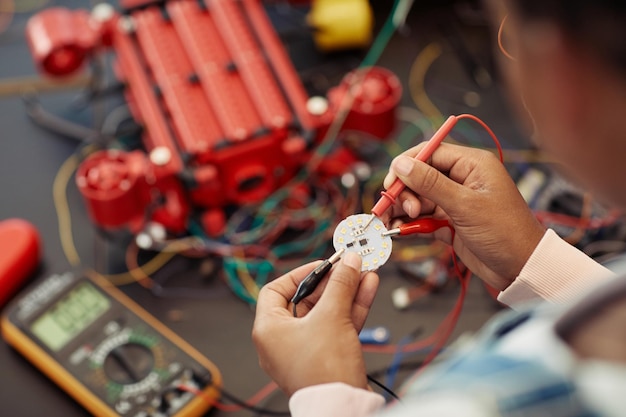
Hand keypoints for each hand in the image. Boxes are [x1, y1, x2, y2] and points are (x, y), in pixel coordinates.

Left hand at [252, 252, 378, 396]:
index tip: (322, 265)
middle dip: (332, 281)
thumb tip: (348, 263)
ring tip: (364, 273)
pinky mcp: (326, 357)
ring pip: (326, 312)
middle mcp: (283, 340)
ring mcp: (306, 349)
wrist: (342, 407)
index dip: (300, 274)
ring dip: (346, 291)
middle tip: (349, 267)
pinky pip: (337, 325)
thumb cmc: (323, 373)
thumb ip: (341, 285)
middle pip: (307, 299)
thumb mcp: (331, 317)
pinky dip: (351, 308)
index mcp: (269, 329)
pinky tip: (367, 289)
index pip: (276, 290)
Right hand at [382, 142, 544, 289]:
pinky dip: (410, 224)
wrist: (521, 268)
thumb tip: (401, 164)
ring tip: (393, 223)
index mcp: (472, 164)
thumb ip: (430, 183)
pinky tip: (401, 231)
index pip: (430, 152)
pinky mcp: (450, 221)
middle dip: (405, 192)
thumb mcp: (465, 205)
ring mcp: (455, 201)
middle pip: (420, 176)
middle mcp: (462, 179)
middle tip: (403, 210)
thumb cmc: (506, 232)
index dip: (406, 165)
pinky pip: (423, 217)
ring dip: (403, 209)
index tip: (391, 182)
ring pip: (418, 198)